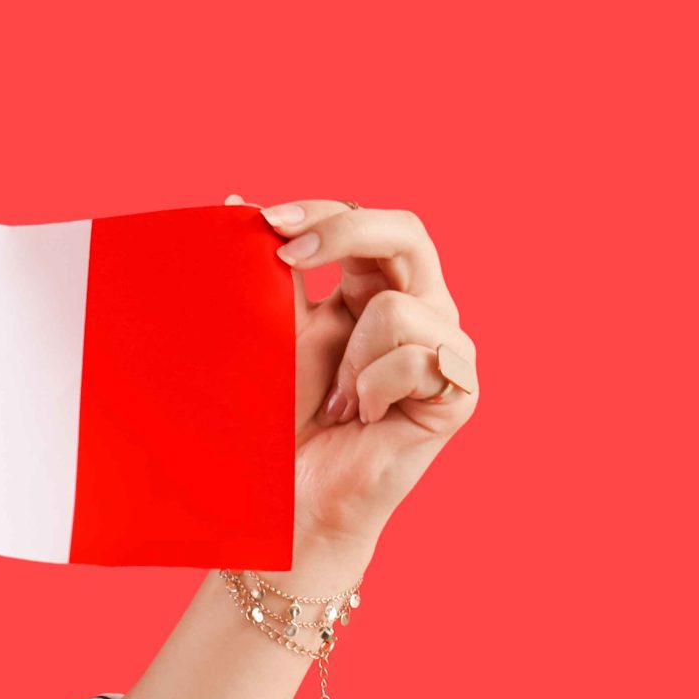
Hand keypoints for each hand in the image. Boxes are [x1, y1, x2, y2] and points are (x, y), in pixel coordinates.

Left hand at [227, 195, 481, 551]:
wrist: (288, 499)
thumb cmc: (278, 421)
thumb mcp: (272, 333)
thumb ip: (272, 271)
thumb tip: (237, 199)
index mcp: (376, 288)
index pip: (365, 219)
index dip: (322, 212)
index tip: (263, 222)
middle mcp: (421, 308)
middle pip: (407, 230)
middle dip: (346, 231)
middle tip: (287, 256)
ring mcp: (446, 348)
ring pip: (399, 306)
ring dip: (350, 356)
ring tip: (339, 400)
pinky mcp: (460, 390)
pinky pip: (418, 357)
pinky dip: (374, 388)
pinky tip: (364, 417)